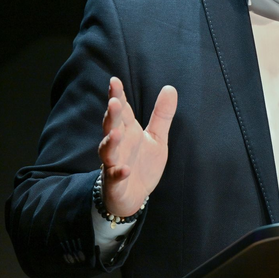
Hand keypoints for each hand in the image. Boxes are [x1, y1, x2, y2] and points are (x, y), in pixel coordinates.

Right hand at [97, 77, 177, 216]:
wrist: (134, 196)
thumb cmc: (142, 163)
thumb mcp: (157, 137)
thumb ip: (162, 115)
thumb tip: (170, 87)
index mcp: (128, 131)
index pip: (122, 110)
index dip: (117, 96)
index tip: (114, 81)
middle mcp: (118, 144)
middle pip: (111, 126)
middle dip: (111, 115)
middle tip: (114, 101)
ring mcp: (114, 163)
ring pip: (107, 150)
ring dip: (110, 142)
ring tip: (116, 132)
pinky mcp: (115, 183)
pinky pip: (115, 177)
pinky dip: (119, 173)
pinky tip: (125, 169)